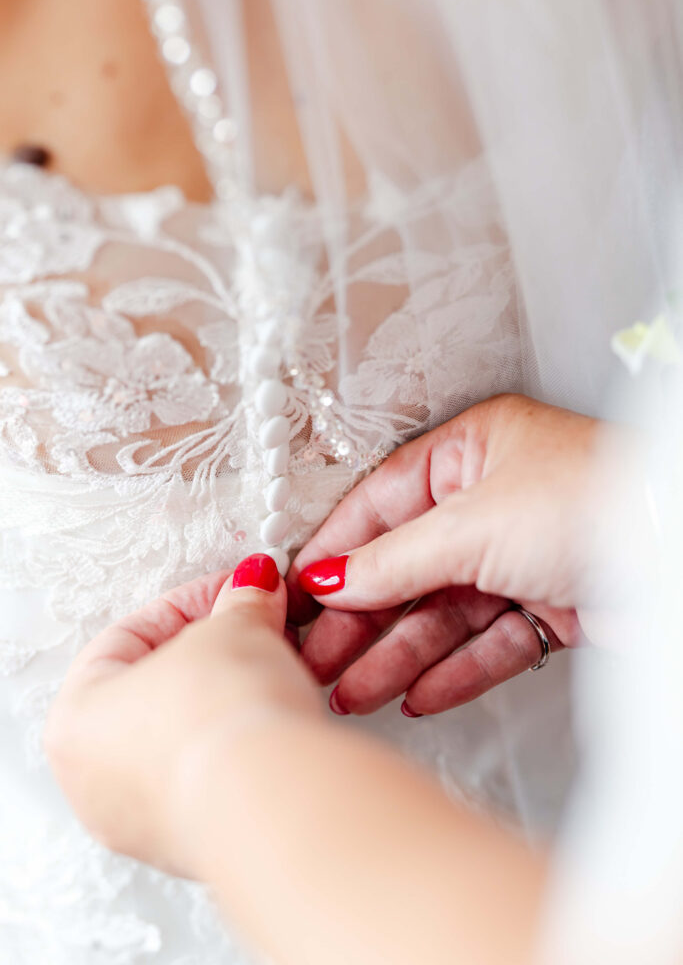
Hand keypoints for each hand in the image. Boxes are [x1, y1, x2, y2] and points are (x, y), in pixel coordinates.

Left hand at [45, 555, 320, 875]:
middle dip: (213, 651)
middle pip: (156, 687)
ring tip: (273, 674)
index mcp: (75, 718)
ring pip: (184, 736)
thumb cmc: (222, 720)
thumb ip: (240, 603)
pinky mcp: (195, 842)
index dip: (194, 602)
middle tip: (254, 628)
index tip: (235, 591)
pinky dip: (237, 745)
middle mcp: (96, 779)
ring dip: (228, 697)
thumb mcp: (235, 629)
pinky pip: (211, 777)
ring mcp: (143, 819)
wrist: (272, 800)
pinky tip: (272, 724)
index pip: (134, 634)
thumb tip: (252, 589)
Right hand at [288, 395, 613, 717]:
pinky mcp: (551, 604)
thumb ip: (392, 559)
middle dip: (361, 618)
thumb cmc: (595, 499)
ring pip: (443, 612)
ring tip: (353, 691)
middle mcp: (493, 500)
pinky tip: (417, 695)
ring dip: (396, 654)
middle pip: (407, 566)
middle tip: (316, 659)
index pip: (381, 505)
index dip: (337, 554)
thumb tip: (328, 577)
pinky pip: (487, 641)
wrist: (675, 552)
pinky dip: (453, 670)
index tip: (297, 595)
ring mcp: (522, 555)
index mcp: (470, 453)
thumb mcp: (470, 524)